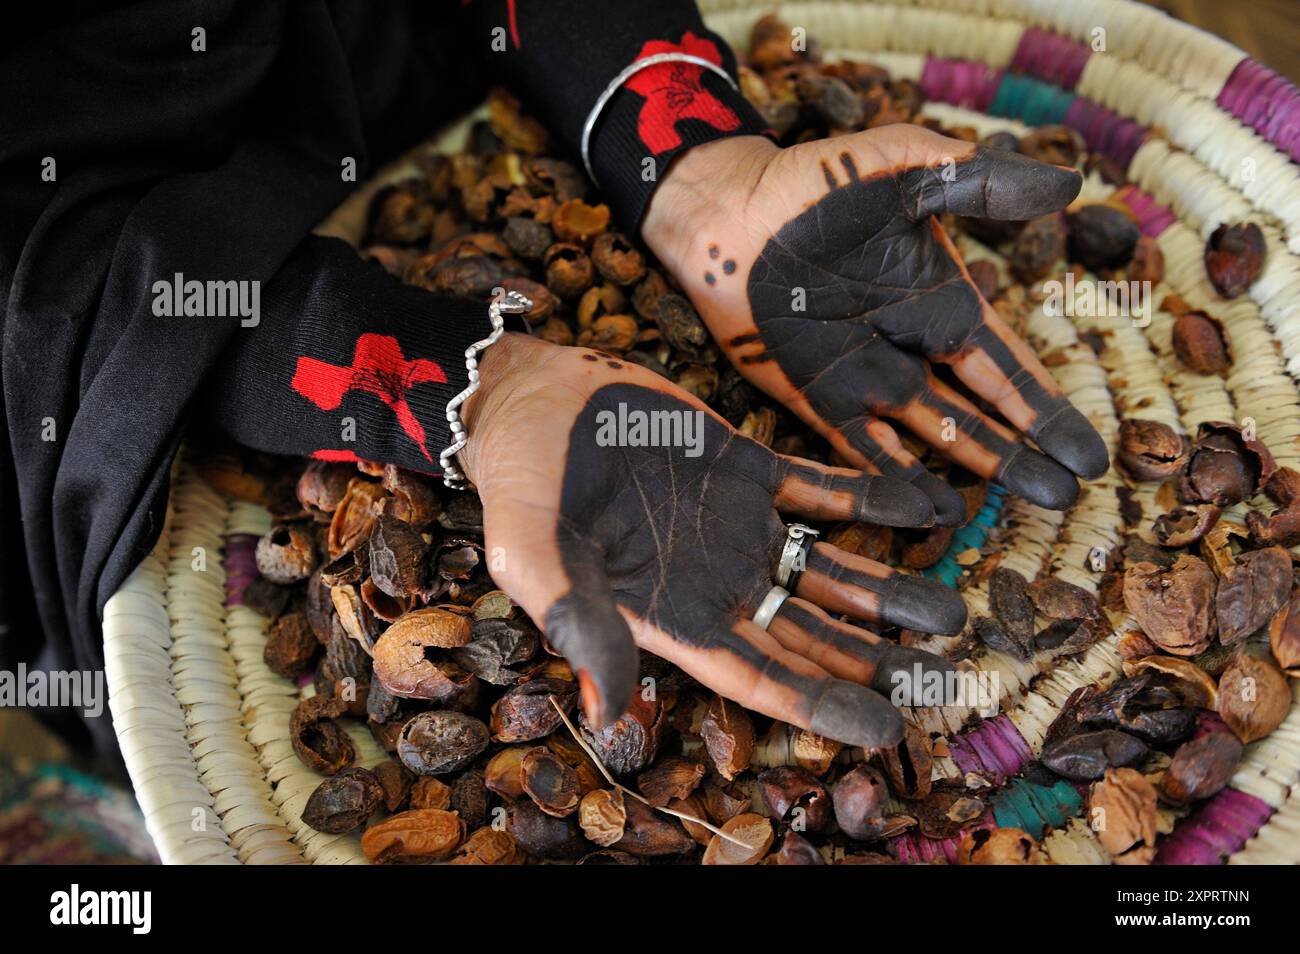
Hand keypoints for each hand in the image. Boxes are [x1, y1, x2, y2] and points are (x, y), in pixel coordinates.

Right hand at [460, 333, 964, 747]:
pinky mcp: (749, 466)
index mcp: (673, 614)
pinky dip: (874, 500)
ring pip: (828, 570)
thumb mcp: (533, 555)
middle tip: (944, 679)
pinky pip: (824, 491)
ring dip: (887, 590)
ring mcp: (738, 524)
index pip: (759, 673)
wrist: (530, 396)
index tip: (885, 725)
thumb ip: (577, 625)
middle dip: (875, 660)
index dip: (822, 701)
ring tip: (949, 610)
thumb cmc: (521, 481)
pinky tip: (927, 506)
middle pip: (811, 635)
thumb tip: (611, 716)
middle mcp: (717, 580)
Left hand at [642, 126, 1108, 525]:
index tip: (1088, 449)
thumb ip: (976, 183)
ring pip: (931, 435)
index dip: (1046, 408)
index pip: (1005, 366)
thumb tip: (1068, 183)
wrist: (730, 209)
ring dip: (975, 467)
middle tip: (1068, 494)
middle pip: (978, 412)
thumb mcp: (905, 169)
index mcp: (937, 302)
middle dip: (1023, 451)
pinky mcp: (812, 396)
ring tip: (1020, 506)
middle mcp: (907, 349)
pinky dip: (894, 478)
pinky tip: (932, 512)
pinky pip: (861, 446)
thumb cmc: (817, 183)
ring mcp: (861, 378)